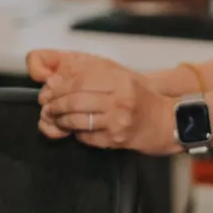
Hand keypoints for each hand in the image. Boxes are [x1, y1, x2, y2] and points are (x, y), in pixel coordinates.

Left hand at [29, 50, 178, 155]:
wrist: (164, 121)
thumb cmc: (139, 97)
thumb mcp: (118, 75)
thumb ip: (89, 72)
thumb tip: (57, 78)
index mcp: (119, 80)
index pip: (80, 81)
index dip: (60, 87)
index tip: (50, 90)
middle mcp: (120, 99)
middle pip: (75, 101)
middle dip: (56, 105)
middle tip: (48, 107)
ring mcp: (118, 121)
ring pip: (77, 121)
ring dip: (61, 121)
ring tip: (56, 118)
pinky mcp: (116, 139)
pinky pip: (86, 136)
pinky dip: (76, 133)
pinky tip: (76, 129)